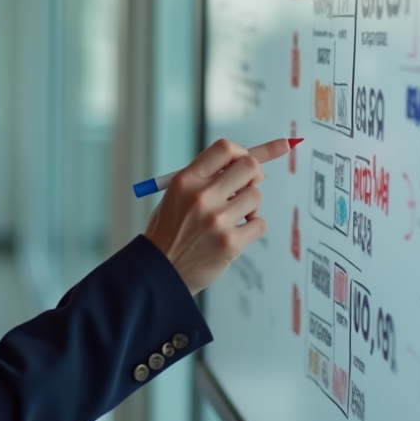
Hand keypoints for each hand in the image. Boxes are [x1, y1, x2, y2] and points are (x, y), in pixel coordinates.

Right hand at [144, 138, 289, 293]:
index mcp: (186, 180)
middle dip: (254, 174)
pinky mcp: (230, 243)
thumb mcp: (177, 195)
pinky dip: (253, 227)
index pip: (225, 148)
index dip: (241, 151)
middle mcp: (201, 197)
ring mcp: (217, 220)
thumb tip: (245, 159)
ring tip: (236, 215)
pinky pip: (259, 224)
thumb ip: (206, 178)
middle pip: (249, 166)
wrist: (160, 271)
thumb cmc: (170, 230)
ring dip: (251, 205)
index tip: (245, 159)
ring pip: (256, 196)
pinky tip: (237, 233)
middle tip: (249, 184)